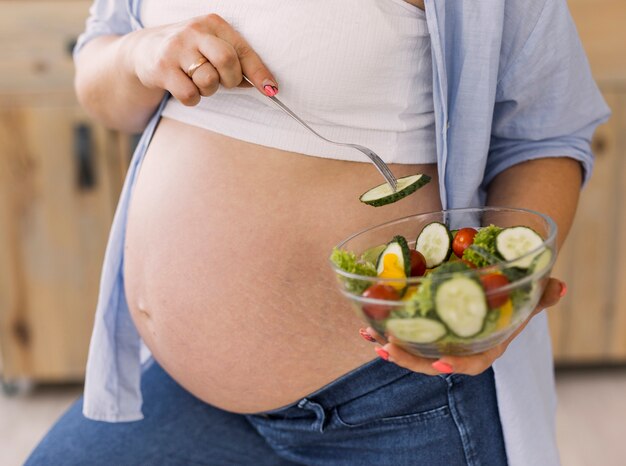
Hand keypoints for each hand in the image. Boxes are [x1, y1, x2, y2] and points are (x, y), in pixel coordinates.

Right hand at [130, 14, 277, 105]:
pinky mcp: (162, 68)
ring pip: (208, 81)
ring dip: (209, 90)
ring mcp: (176, 48)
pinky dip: (192, 98)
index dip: (259, 72)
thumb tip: (267, 86)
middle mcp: (195, 31)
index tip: (272, 90)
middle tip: (223, 82)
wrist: (146, 51)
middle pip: (227, 61)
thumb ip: (238, 63)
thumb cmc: (190, 52)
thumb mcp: (213, 47)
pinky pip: (190, 94)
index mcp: (213, 24)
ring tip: (198, 81)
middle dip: (231, 79)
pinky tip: (185, 86)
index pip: (242, 50)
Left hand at [360, 278, 565, 375]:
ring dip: (389, 344)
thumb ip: (541, 294)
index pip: (473, 363)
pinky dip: (384, 329)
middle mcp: (459, 346)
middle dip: (409, 358)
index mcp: (485, 344)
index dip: (457, 366)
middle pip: (433, 360)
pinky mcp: (423, 325)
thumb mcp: (528, 293)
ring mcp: (439, 338)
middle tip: (388, 348)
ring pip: (413, 349)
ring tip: (368, 336)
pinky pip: (403, 332)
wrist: (494, 283)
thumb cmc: (511, 292)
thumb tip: (560, 287)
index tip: (440, 364)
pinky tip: (366, 323)